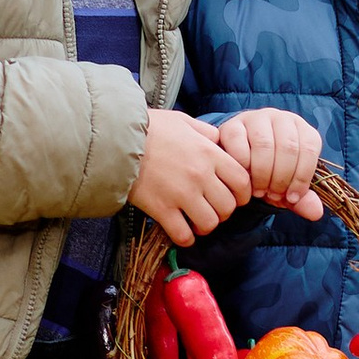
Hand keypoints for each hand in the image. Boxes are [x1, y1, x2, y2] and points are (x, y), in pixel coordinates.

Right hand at [131, 108, 253, 243]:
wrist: (116, 139)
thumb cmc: (149, 128)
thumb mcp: (183, 121)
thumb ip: (205, 132)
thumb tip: (218, 141)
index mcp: (209, 153)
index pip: (242, 181)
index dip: (242, 194)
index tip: (234, 197)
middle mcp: (201, 175)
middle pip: (228, 207)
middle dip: (223, 212)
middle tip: (211, 209)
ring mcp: (182, 194)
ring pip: (210, 224)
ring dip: (205, 226)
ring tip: (195, 221)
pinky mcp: (162, 209)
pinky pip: (184, 235)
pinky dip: (185, 238)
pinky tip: (180, 231)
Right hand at [214, 107, 325, 219]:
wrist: (237, 161)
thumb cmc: (269, 173)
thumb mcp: (287, 186)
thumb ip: (302, 199)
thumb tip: (316, 212)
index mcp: (301, 129)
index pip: (309, 148)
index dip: (301, 178)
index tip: (291, 198)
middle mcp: (281, 118)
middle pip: (288, 147)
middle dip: (281, 178)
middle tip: (272, 196)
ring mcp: (256, 118)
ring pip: (264, 145)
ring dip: (262, 174)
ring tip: (259, 191)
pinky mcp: (233, 124)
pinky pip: (239, 144)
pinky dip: (243, 166)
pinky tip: (244, 178)